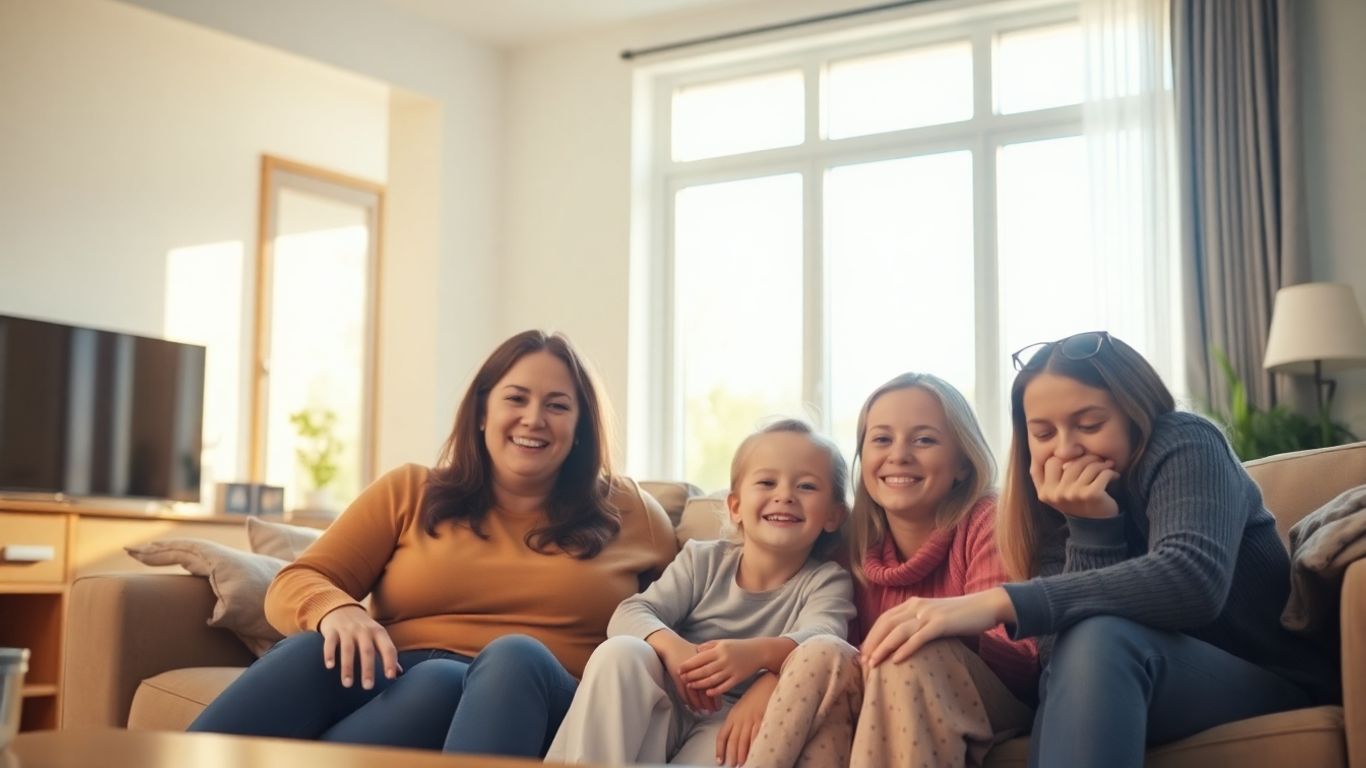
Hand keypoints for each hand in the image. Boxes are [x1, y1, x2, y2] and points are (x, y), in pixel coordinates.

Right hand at [317, 605, 400, 688]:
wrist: (342, 608)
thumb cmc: (363, 628)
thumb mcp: (378, 636)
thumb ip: (387, 653)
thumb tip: (399, 673)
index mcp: (378, 632)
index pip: (387, 648)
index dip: (390, 662)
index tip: (390, 677)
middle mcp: (364, 630)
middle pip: (367, 651)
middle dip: (368, 669)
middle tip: (368, 687)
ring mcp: (347, 630)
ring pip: (348, 649)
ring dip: (348, 667)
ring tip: (348, 684)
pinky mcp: (332, 630)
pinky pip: (330, 643)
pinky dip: (329, 654)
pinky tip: (329, 666)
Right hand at [649, 631, 721, 714]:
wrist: (671, 646)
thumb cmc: (687, 650)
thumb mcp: (701, 655)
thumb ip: (711, 664)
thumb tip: (721, 674)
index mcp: (706, 664)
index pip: (714, 683)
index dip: (717, 695)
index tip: (720, 705)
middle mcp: (697, 670)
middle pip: (705, 689)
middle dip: (709, 702)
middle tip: (714, 711)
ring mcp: (687, 674)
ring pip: (695, 693)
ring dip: (699, 704)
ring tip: (704, 712)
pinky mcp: (678, 677)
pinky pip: (683, 692)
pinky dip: (688, 701)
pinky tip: (692, 707)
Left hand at [680, 638, 767, 697]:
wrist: (758, 651)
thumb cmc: (738, 646)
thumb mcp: (723, 642)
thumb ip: (709, 646)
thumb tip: (696, 651)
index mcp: (720, 650)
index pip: (700, 658)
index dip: (688, 665)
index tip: (679, 669)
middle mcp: (724, 660)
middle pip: (704, 670)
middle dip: (691, 675)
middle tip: (681, 679)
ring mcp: (731, 670)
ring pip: (713, 680)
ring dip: (700, 684)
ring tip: (690, 686)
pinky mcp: (738, 678)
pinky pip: (725, 686)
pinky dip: (715, 690)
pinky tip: (707, 692)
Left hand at [716, 672, 775, 765]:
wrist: (766, 684)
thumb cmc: (754, 696)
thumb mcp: (740, 708)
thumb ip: (735, 721)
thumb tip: (732, 735)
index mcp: (732, 716)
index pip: (722, 735)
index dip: (720, 749)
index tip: (719, 760)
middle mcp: (740, 719)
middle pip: (733, 740)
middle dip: (731, 755)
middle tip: (732, 765)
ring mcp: (751, 719)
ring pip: (744, 740)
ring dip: (742, 754)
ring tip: (742, 764)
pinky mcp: (762, 718)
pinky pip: (757, 735)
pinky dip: (755, 745)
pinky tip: (755, 752)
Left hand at [861, 589, 1013, 671]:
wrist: (985, 606)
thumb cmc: (960, 616)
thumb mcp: (933, 616)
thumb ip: (918, 624)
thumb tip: (901, 643)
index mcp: (913, 603)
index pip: (884, 619)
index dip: (871, 635)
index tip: (862, 652)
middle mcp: (917, 606)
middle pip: (886, 624)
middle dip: (872, 643)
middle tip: (863, 662)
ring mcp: (929, 614)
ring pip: (898, 631)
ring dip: (883, 648)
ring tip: (873, 664)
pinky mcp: (942, 623)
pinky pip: (919, 637)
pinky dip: (906, 648)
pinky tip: (896, 660)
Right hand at [1030, 454, 1119, 518]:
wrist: (1096, 529)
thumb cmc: (1078, 506)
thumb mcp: (1058, 494)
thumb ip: (1052, 476)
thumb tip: (1059, 452)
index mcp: (1045, 492)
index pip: (1049, 462)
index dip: (1061, 458)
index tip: (1074, 461)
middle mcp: (1056, 493)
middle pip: (1070, 461)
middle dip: (1086, 458)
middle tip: (1096, 461)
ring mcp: (1073, 494)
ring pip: (1088, 465)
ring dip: (1101, 464)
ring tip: (1107, 467)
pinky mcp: (1092, 494)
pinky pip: (1102, 472)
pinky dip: (1111, 472)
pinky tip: (1113, 476)